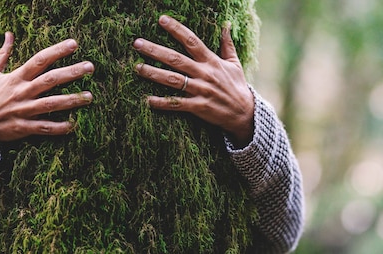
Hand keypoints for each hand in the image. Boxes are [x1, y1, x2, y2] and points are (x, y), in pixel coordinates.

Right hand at [0, 32, 94, 157]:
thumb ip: (3, 54)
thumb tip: (9, 34)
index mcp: (16, 78)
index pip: (39, 60)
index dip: (56, 51)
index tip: (74, 44)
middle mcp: (22, 92)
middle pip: (50, 80)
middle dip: (71, 72)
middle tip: (90, 67)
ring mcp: (24, 110)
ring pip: (51, 104)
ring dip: (71, 100)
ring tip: (89, 96)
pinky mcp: (23, 127)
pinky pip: (44, 127)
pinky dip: (59, 127)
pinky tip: (74, 124)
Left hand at [133, 15, 254, 146]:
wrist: (245, 113)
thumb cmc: (237, 86)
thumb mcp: (234, 63)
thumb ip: (227, 44)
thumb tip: (226, 24)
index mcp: (211, 61)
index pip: (191, 41)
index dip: (176, 29)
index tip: (161, 19)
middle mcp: (204, 74)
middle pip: (176, 59)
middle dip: (155, 50)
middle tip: (137, 44)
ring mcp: (201, 91)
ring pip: (173, 80)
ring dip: (154, 73)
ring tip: (137, 67)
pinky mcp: (198, 107)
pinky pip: (177, 104)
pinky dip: (163, 102)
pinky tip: (148, 100)